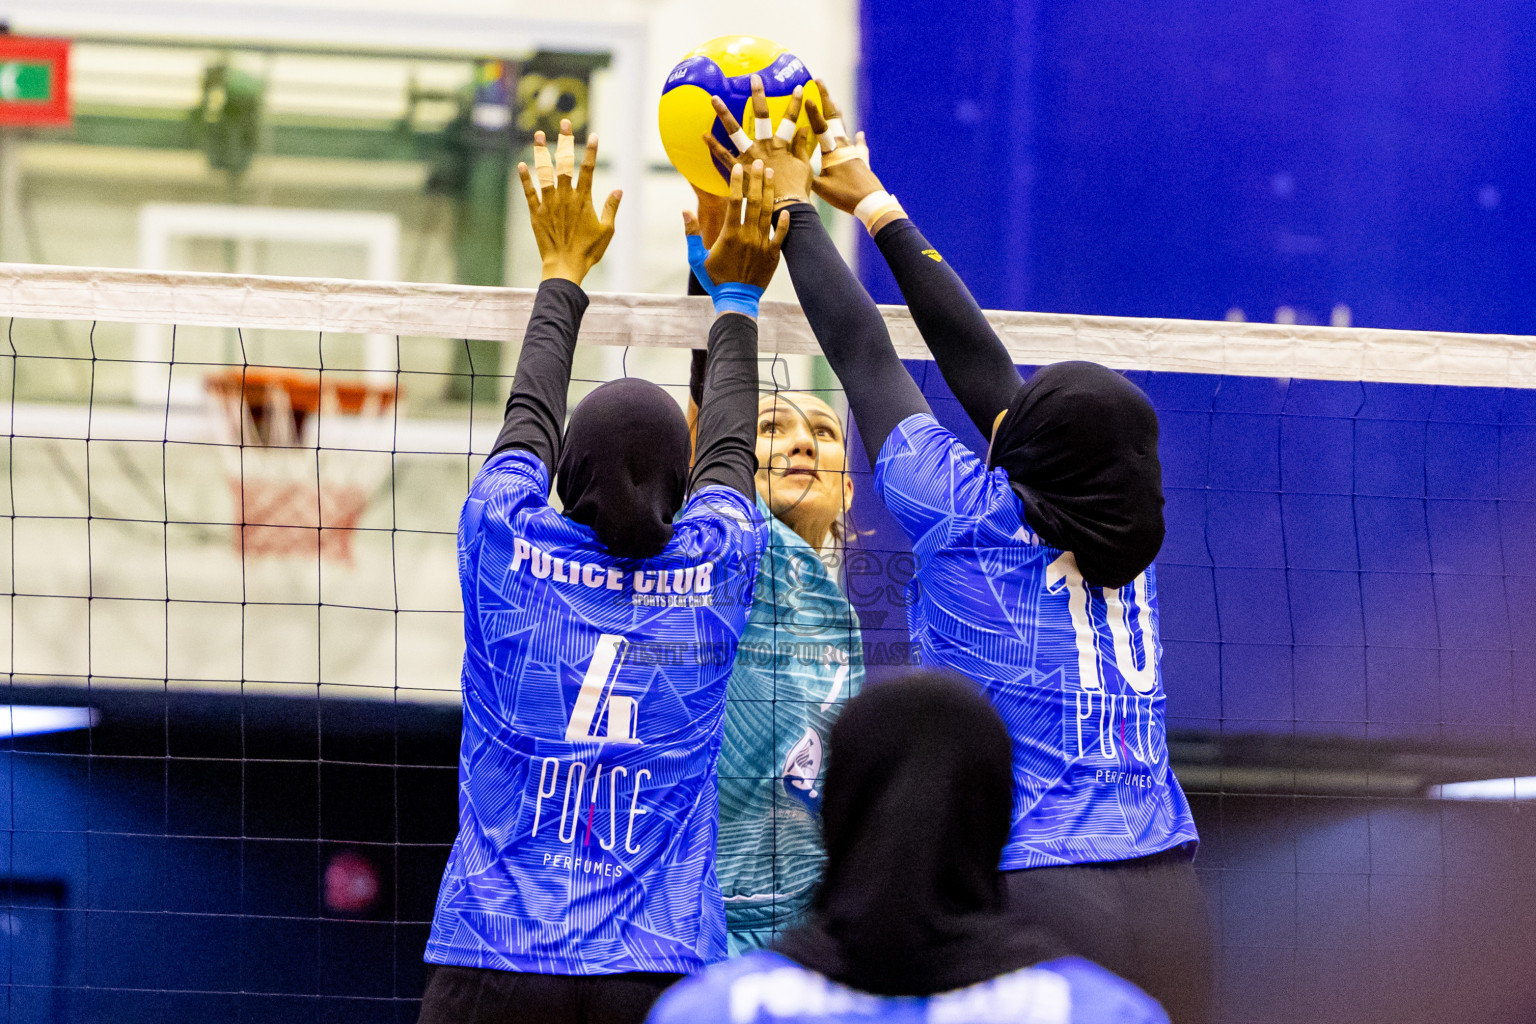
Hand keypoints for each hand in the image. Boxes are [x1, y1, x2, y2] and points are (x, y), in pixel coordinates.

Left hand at [517, 119, 621, 285]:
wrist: (564, 267)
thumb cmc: (588, 251)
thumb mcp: (607, 231)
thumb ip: (611, 208)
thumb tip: (620, 190)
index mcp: (583, 199)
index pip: (588, 169)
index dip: (591, 151)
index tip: (593, 136)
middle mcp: (565, 197)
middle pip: (565, 163)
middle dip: (566, 141)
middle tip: (565, 123)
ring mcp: (549, 203)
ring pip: (544, 172)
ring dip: (541, 152)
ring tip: (538, 135)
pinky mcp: (536, 213)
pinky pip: (529, 192)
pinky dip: (525, 178)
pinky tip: (521, 164)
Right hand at [683, 160, 789, 290]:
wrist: (735, 301)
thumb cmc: (714, 279)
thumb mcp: (696, 258)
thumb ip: (691, 234)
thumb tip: (684, 211)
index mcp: (729, 234)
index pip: (734, 201)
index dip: (736, 183)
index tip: (738, 168)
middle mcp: (747, 236)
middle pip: (754, 201)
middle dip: (756, 180)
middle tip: (759, 163)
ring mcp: (762, 245)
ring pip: (768, 213)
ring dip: (769, 192)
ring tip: (770, 175)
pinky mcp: (773, 255)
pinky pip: (780, 235)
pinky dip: (783, 222)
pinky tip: (785, 209)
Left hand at [703, 74, 814, 206]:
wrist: (785, 209)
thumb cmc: (797, 191)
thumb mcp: (803, 168)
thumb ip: (801, 147)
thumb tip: (805, 128)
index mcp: (782, 146)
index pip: (790, 120)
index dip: (795, 104)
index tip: (798, 87)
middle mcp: (765, 147)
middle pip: (761, 117)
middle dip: (758, 96)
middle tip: (753, 78)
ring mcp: (750, 157)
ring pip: (736, 131)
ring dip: (724, 114)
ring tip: (715, 98)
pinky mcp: (739, 170)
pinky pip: (723, 156)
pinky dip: (713, 145)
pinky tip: (703, 134)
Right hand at [803, 79, 886, 218]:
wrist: (871, 202)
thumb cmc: (844, 196)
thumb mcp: (820, 189)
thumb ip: (806, 174)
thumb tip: (791, 165)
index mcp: (832, 152)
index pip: (820, 128)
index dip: (812, 112)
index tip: (806, 96)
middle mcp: (844, 147)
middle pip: (834, 118)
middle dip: (825, 98)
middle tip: (819, 81)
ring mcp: (854, 152)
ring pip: (844, 127)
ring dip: (836, 113)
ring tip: (832, 102)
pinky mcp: (862, 160)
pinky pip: (859, 145)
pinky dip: (858, 139)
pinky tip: (860, 133)